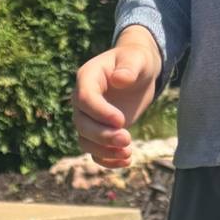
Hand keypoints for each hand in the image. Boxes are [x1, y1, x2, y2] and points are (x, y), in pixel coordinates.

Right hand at [73, 28, 162, 168]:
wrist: (138, 72)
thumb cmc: (136, 61)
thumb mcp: (136, 59)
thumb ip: (129, 67)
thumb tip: (120, 79)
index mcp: (87, 78)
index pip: (84, 99)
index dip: (100, 112)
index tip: (121, 121)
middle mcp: (82, 100)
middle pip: (82, 124)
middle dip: (103, 136)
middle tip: (127, 139)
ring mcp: (88, 118)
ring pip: (85, 141)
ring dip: (105, 151)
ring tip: (128, 153)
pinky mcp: (98, 132)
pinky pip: (95, 151)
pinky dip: (108, 160)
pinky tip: (126, 160)